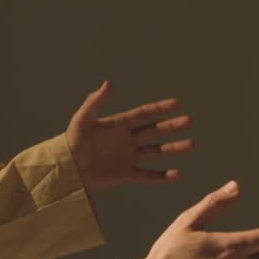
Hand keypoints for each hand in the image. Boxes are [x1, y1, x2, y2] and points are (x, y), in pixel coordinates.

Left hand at [64, 80, 194, 193]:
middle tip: (190, 121)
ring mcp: (129, 157)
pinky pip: (148, 175)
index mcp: (119, 124)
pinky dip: (162, 176)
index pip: (143, 114)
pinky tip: (177, 174)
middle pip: (155, 131)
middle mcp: (127, 139)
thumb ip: (94, 103)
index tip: (176, 103)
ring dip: (174, 148)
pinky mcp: (126, 174)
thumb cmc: (70, 143)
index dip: (159, 108)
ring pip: (156, 152)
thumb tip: (109, 83)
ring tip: (191, 144)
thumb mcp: (81, 121)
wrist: (67, 171)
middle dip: (172, 126)